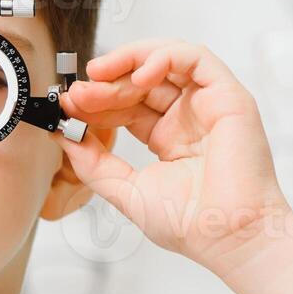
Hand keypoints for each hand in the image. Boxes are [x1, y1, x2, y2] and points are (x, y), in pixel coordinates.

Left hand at [54, 39, 292, 276]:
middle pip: (141, 82)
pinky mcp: (228, 96)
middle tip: (78, 93)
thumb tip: (65, 137)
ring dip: (129, 61)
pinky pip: (196, 58)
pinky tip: (138, 75)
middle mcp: (188, 117)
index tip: (69, 106)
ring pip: (166, 61)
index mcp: (168, 137)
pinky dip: (164, 57)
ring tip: (98, 74)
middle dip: (105, 84)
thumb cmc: (189, 223)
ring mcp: (208, 104)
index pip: (127, 106)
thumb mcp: (126, 190)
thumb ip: (94, 163)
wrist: (226, 236)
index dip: (97, 102)